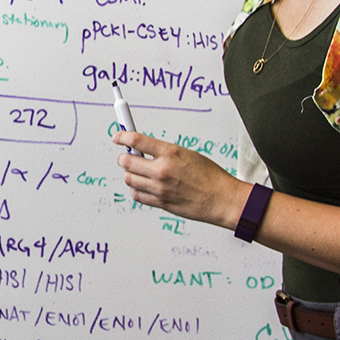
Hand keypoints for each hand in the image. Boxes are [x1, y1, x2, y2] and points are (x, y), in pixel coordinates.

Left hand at [114, 131, 239, 227]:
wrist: (221, 199)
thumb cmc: (210, 176)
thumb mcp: (187, 154)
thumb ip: (164, 152)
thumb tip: (144, 149)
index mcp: (170, 153)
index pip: (136, 140)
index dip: (122, 136)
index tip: (118, 137)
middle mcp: (162, 170)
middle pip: (126, 161)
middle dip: (124, 157)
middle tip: (128, 156)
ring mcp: (159, 188)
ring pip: (129, 179)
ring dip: (130, 174)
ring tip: (139, 172)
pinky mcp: (160, 203)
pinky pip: (137, 195)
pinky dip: (136, 190)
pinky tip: (144, 186)